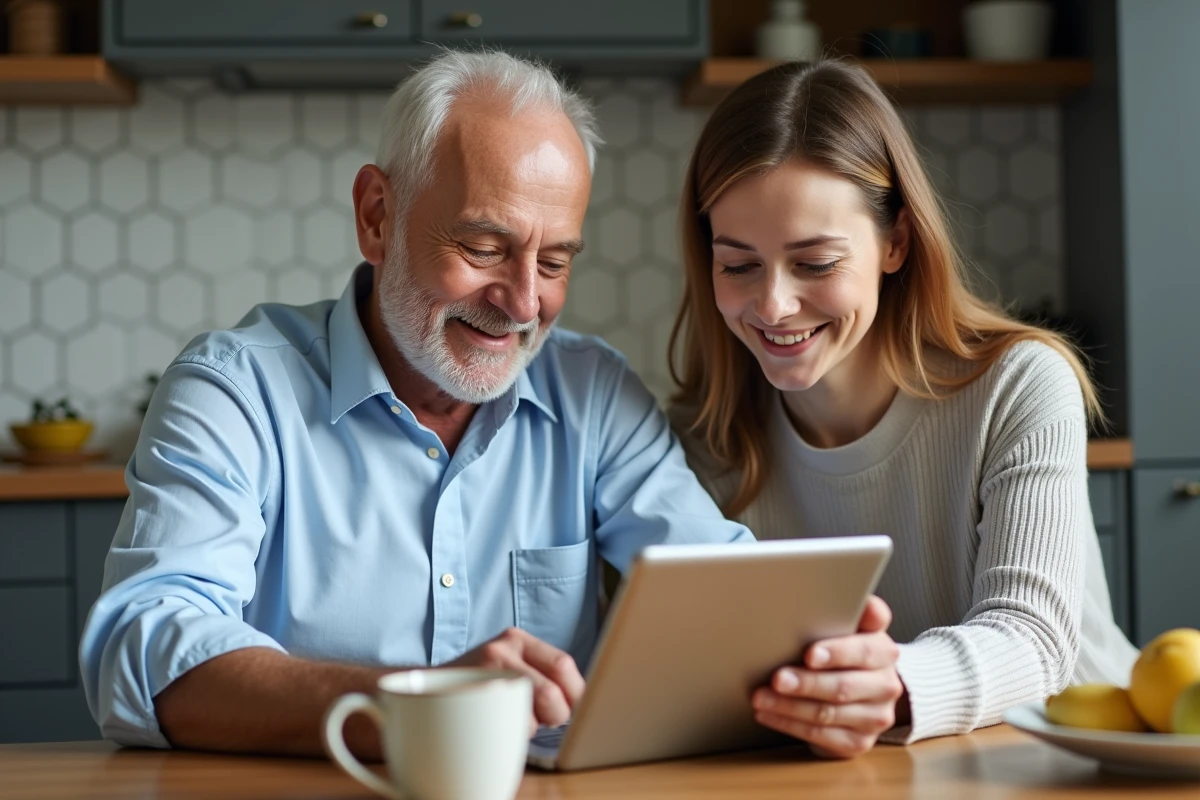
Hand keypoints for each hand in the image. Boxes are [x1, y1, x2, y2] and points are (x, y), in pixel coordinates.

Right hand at [447, 628, 584, 733]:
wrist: (424, 688)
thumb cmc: (475, 683)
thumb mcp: (507, 664)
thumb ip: (539, 674)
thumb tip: (580, 699)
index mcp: (518, 639)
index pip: (563, 664)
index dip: (577, 693)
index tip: (578, 709)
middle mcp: (503, 648)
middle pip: (552, 689)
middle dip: (558, 713)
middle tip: (548, 721)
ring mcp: (485, 670)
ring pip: (532, 709)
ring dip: (532, 726)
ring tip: (515, 718)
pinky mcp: (472, 693)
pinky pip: (508, 722)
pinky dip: (510, 732)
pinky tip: (496, 722)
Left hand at [752, 595, 903, 758]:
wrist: (867, 687)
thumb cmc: (843, 648)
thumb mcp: (846, 623)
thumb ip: (840, 606)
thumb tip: (822, 578)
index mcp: (883, 647)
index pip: (865, 647)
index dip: (839, 651)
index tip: (810, 652)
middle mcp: (886, 683)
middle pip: (843, 685)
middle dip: (806, 682)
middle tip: (776, 678)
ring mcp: (876, 715)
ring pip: (830, 713)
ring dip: (790, 706)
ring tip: (761, 697)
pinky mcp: (860, 741)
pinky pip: (824, 738)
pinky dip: (792, 725)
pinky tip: (769, 715)